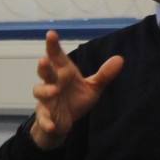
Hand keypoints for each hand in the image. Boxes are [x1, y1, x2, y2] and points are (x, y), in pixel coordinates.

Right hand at [29, 31, 122, 149]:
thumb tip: (120, 58)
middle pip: (45, 72)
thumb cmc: (75, 99)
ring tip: (54, 91)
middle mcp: (52, 83)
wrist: (64, 122)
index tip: (51, 33)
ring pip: (39, 91)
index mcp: (64, 73)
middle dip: (44, 66)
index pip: (57, 56)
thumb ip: (104, 74)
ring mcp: (46, 99)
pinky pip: (43, 118)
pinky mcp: (45, 115)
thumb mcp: (92, 88)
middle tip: (44, 60)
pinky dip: (46, 122)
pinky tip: (52, 126)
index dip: (53, 45)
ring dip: (45, 91)